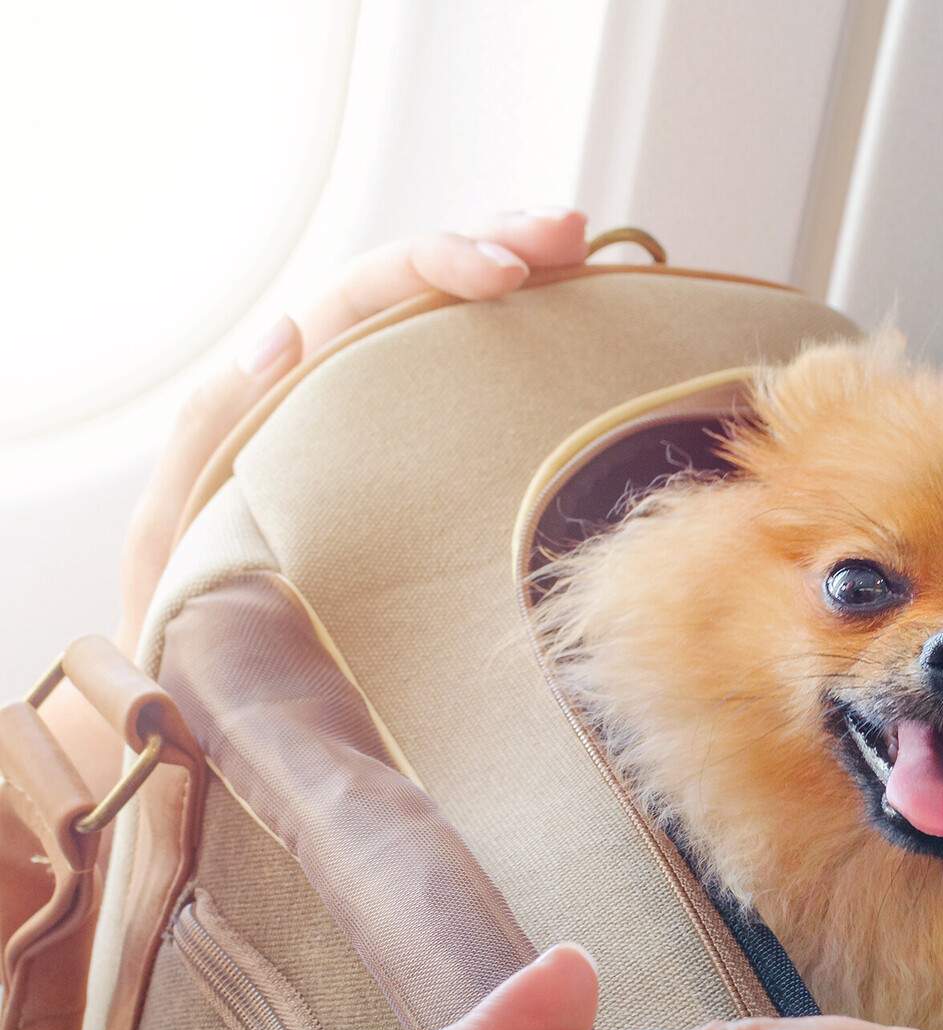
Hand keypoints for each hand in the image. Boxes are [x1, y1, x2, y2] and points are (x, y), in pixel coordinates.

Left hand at [118, 208, 591, 645]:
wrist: (237, 707)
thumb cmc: (200, 625)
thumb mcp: (178, 531)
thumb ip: (210, 431)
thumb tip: (282, 332)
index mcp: (287, 387)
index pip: (365, 295)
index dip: (437, 264)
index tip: (508, 276)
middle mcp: (350, 391)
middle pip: (427, 286)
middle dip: (499, 241)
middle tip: (570, 234)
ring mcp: (405, 427)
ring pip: (466, 325)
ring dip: (528, 274)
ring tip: (584, 249)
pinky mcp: (452, 469)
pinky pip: (497, 390)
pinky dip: (545, 343)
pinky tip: (588, 321)